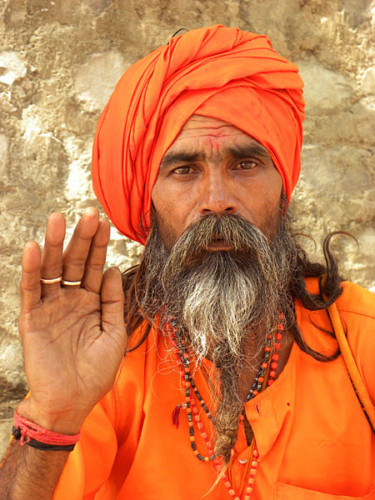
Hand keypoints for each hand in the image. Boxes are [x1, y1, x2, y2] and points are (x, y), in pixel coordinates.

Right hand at [17, 208, 125, 433]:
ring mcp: (51, 307)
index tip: (105, 222)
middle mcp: (71, 300)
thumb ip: (114, 301)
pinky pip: (31, 291)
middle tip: (87, 213)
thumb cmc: (96, 371)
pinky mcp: (32, 319)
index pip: (96, 267)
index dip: (100, 246)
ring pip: (52, 270)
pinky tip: (33, 248)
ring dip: (54, 245)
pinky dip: (31, 270)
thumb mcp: (114, 333)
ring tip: (58, 218)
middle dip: (81, 238)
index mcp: (92, 302)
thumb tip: (114, 268)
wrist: (71, 402)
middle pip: (75, 262)